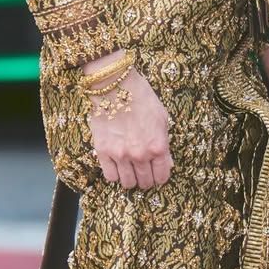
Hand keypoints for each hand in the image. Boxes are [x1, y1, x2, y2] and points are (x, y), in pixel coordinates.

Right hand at [86, 67, 172, 190]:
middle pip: (145, 182)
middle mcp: (141, 154)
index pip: (161, 177)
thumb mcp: (162, 118)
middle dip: (145, 179)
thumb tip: (166, 163)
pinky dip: (114, 174)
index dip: (160, 177)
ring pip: (127, 183)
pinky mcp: (103, 152)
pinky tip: (117, 165)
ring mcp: (121, 155)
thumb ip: (164, 143)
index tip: (156, 173)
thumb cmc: (141, 97)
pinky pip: (110, 176)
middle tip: (143, 171)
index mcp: (158, 146)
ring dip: (130, 178)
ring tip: (129, 168)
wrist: (114, 84)